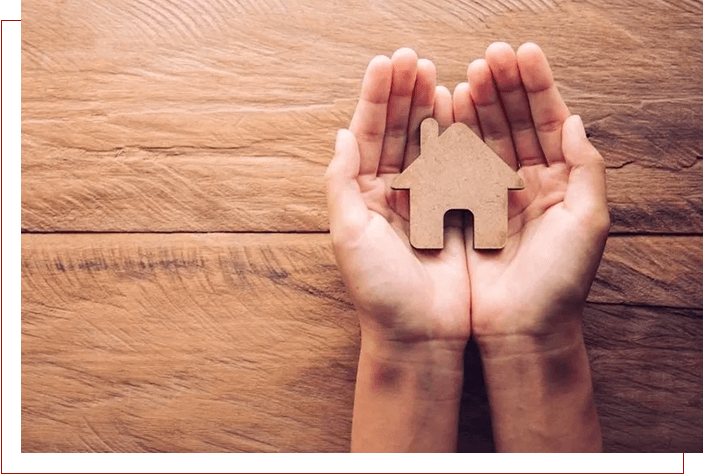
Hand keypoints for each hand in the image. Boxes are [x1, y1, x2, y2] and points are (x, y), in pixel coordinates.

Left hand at [326, 48, 470, 353]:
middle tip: (413, 57)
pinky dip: (456, 138)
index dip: (377, 98)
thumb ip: (341, 182)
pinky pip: (455, 167)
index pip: (367, 135)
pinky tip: (459, 111)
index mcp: (363, 196)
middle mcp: (391, 194)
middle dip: (403, 94)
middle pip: (395, 132)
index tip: (388, 62)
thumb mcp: (349, 234)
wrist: (420, 335)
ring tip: (435, 72)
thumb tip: (340, 134)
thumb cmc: (379, 291)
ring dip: (428, 107)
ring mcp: (424, 201)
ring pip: (425, 143)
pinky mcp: (454, 213)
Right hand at [452, 42, 609, 349]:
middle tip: (488, 55)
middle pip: (515, 122)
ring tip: (466, 74)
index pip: (548, 121)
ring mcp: (491, 195)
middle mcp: (526, 183)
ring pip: (484, 139)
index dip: (536, 86)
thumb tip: (575, 120)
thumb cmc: (559, 282)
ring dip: (477, 105)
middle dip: (503, 87)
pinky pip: (456, 166)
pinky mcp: (462, 211)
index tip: (521, 54)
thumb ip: (587, 167)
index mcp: (560, 182)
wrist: (519, 329)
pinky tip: (445, 111)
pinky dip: (451, 138)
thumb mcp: (589, 222)